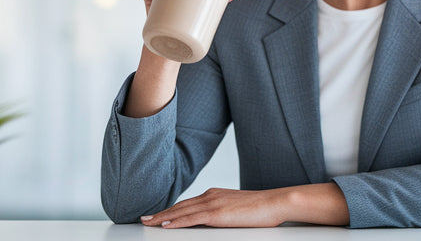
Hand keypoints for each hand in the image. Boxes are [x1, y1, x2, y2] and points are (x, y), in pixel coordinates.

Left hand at [140, 188, 289, 228]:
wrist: (275, 202)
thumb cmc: (262, 208)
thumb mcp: (237, 209)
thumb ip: (223, 212)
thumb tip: (215, 221)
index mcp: (215, 194)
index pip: (188, 203)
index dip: (171, 209)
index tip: (159, 214)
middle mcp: (210, 195)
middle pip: (180, 206)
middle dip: (161, 213)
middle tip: (145, 218)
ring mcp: (212, 203)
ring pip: (181, 211)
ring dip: (163, 217)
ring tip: (149, 222)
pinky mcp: (216, 213)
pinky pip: (191, 218)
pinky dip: (176, 221)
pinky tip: (165, 224)